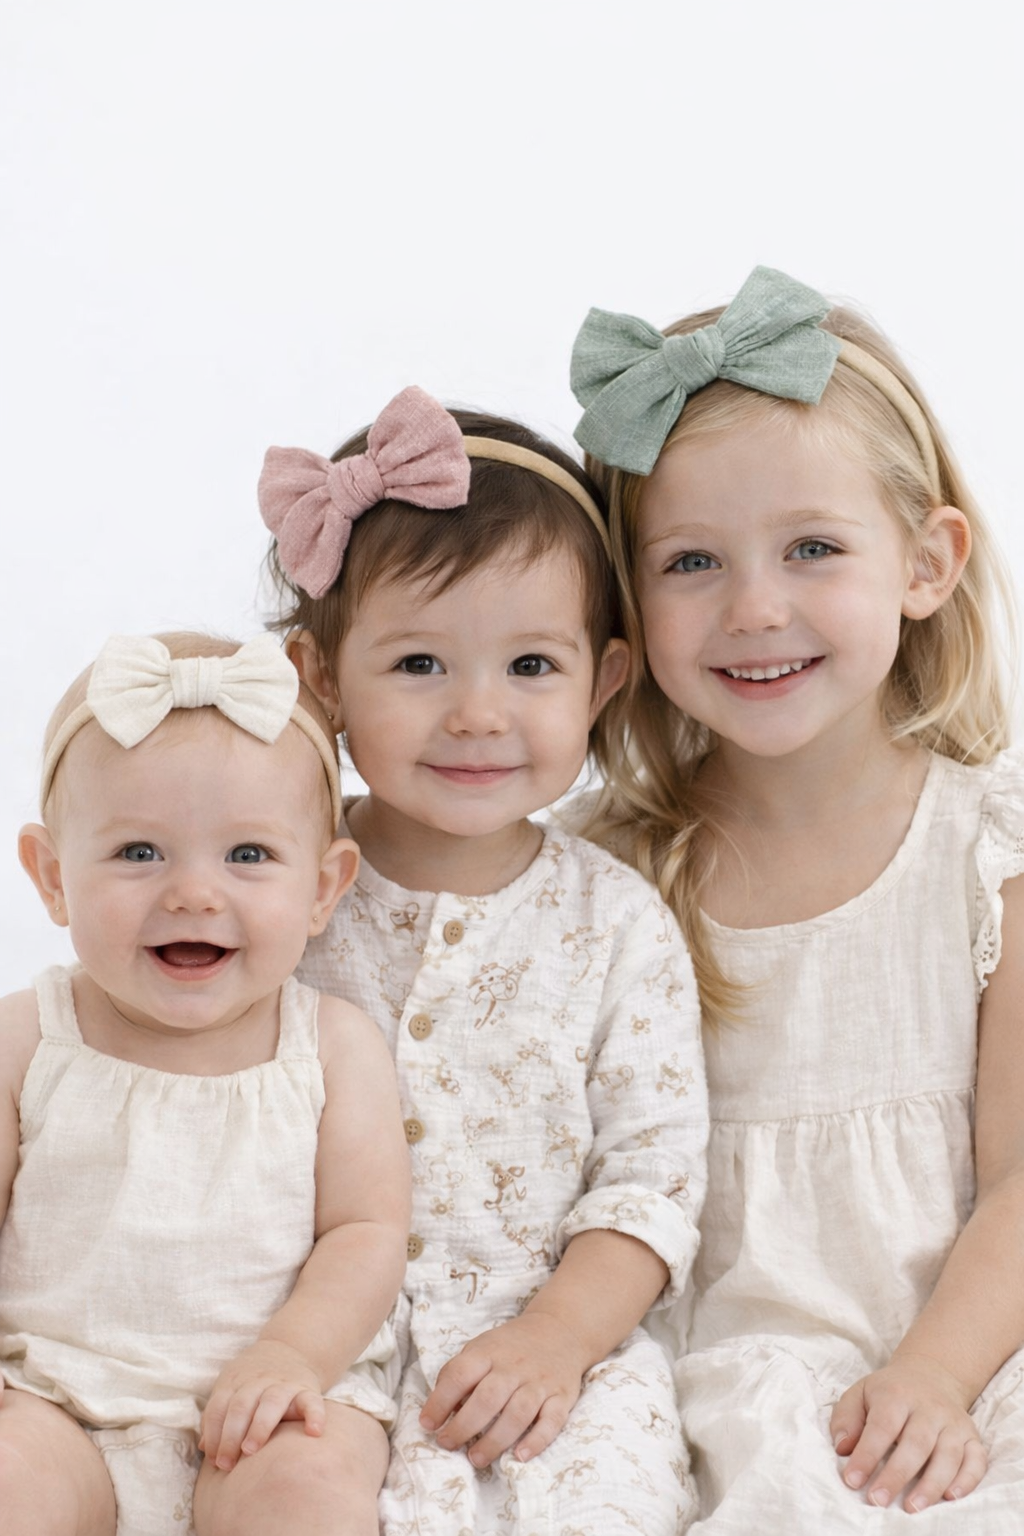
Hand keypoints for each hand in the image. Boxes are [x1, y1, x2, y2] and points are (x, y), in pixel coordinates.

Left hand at [199, 1340, 324, 1471]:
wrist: (289, 1348)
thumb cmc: (253, 1381)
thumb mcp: (231, 1388)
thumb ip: (218, 1416)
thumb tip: (205, 1448)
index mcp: (236, 1382)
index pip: (219, 1407)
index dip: (214, 1434)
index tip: (213, 1460)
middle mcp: (258, 1381)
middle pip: (241, 1406)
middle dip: (230, 1436)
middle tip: (226, 1464)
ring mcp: (284, 1384)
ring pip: (271, 1402)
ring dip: (259, 1427)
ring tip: (250, 1451)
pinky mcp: (307, 1389)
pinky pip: (312, 1401)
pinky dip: (315, 1416)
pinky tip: (313, 1433)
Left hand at [419, 1311, 589, 1467]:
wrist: (560, 1329)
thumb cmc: (511, 1346)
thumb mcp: (481, 1346)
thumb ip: (459, 1371)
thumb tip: (439, 1407)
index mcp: (489, 1352)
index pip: (460, 1374)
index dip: (440, 1401)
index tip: (428, 1424)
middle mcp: (514, 1367)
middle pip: (488, 1398)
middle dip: (464, 1426)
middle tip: (448, 1444)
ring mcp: (540, 1382)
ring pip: (517, 1414)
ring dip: (495, 1440)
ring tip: (476, 1458)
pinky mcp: (562, 1397)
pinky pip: (551, 1422)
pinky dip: (537, 1441)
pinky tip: (520, 1456)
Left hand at [830, 1354, 986, 1511]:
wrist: (929, 1375)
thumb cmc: (889, 1393)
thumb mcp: (860, 1393)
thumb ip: (846, 1418)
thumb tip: (843, 1448)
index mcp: (897, 1395)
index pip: (882, 1426)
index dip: (867, 1455)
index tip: (852, 1480)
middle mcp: (929, 1408)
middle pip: (916, 1443)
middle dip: (897, 1475)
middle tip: (878, 1500)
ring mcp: (953, 1422)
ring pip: (948, 1455)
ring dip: (931, 1484)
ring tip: (912, 1507)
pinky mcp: (971, 1436)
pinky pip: (976, 1460)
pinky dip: (967, 1480)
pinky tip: (951, 1496)